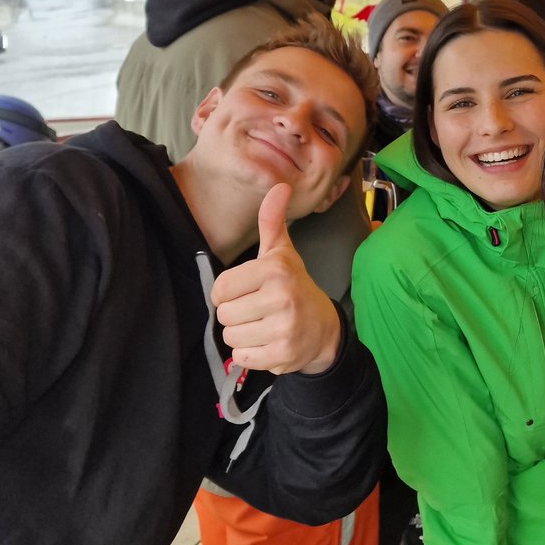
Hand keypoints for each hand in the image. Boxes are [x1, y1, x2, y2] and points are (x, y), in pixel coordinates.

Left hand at [211, 184, 341, 374]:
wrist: (324, 328)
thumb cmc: (294, 286)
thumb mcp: (282, 253)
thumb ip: (272, 221)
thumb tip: (279, 186)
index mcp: (274, 270)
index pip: (220, 288)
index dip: (226, 293)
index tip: (243, 292)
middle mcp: (280, 298)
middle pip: (223, 315)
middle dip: (235, 315)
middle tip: (256, 310)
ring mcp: (283, 328)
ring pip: (231, 337)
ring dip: (241, 335)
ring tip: (262, 326)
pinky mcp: (283, 355)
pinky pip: (243, 358)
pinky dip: (250, 354)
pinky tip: (267, 342)